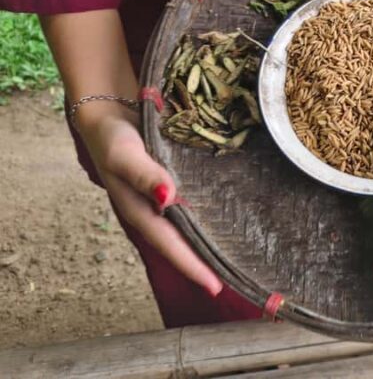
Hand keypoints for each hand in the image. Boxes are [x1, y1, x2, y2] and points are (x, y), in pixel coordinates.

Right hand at [76, 102, 223, 295]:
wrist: (108, 113)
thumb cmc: (112, 138)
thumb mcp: (124, 155)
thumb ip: (145, 175)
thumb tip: (168, 198)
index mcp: (141, 210)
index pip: (171, 244)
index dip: (191, 265)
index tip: (215, 287)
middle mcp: (155, 209)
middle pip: (184, 242)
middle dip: (206, 261)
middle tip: (236, 278)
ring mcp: (165, 196)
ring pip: (191, 226)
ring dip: (210, 241)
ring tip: (238, 256)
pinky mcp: (175, 179)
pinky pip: (195, 203)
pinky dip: (209, 214)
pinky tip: (230, 217)